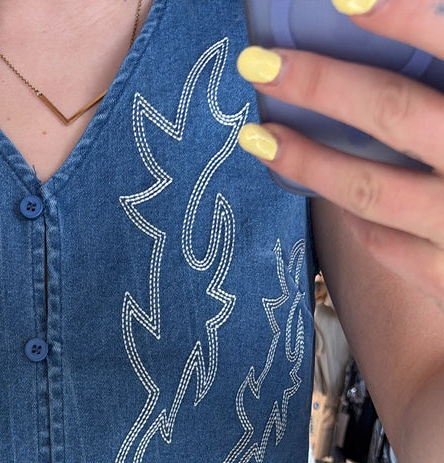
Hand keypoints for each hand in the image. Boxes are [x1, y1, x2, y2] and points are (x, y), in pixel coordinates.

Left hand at [235, 0, 443, 308]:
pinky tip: (332, 197)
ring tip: (262, 138)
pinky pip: (386, 242)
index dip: (402, 17)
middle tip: (258, 64)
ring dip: (309, 161)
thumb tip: (382, 19)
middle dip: (321, 84)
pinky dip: (356, 218)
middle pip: (395, 111)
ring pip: (372, 188)